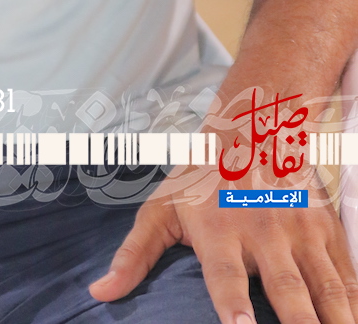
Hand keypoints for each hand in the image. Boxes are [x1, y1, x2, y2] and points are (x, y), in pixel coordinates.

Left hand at [89, 167, 357, 323]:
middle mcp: (263, 231)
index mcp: (220, 230)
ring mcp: (301, 232)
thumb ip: (134, 254)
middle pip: (287, 289)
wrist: (254, 127)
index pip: (226, 276)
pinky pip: (348, 277)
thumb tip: (100, 293)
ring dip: (336, 320)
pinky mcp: (329, 233)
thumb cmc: (202, 178)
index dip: (234, 305)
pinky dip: (354, 304)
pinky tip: (353, 323)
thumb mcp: (162, 208)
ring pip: (326, 288)